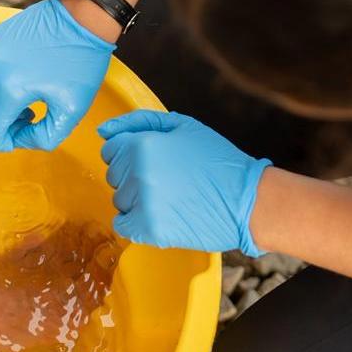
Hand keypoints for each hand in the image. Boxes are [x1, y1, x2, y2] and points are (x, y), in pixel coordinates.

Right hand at [0, 0, 114, 150]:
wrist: (82, 18)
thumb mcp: (71, 112)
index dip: (4, 143)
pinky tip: (11, 80)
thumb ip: (42, 138)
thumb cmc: (81, 63)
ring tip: (19, 96)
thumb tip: (17, 139)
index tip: (25, 130)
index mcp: (9, 92)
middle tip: (24, 115)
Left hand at [98, 110, 271, 254]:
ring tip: (171, 197)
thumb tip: (103, 131)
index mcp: (142, 145)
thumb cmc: (217, 161)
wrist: (248, 201)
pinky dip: (137, 223)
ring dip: (137, 201)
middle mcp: (137, 173)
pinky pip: (123, 226)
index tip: (155, 161)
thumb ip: (139, 122)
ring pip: (120, 201)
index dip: (131, 154)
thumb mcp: (183, 126)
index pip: (110, 150)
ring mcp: (142, 203)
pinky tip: (162, 215)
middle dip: (134, 176)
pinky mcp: (149, 229)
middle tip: (169, 180)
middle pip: (114, 176)